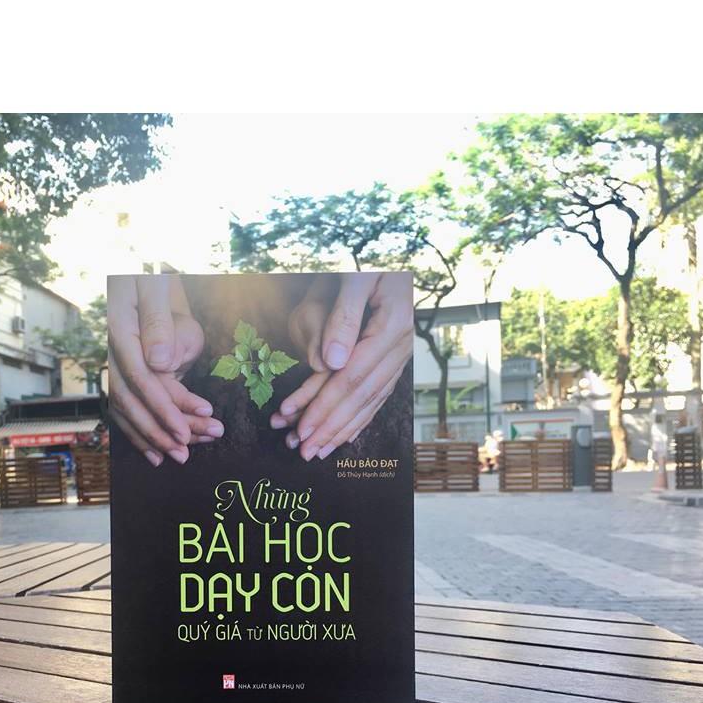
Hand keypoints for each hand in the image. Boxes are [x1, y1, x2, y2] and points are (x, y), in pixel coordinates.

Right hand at [108, 275, 221, 465]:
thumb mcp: (153, 286)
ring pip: (127, 408)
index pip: (141, 377)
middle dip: (159, 430)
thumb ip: (157, 322)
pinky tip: (155, 453)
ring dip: (152, 437)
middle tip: (187, 451)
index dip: (163, 407)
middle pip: (132, 400)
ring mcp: (114, 362)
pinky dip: (140, 431)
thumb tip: (159, 363)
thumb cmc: (149, 275)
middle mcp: (112, 351)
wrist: (134, 269)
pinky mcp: (123, 371)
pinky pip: (126, 406)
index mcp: (120, 331)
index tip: (184, 429)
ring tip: (178, 456)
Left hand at [271, 272, 411, 459]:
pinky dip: (360, 417)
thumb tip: (332, 363)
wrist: (385, 250)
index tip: (302, 428)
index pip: (352, 377)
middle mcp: (400, 344)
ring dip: (341, 430)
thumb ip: (343, 317)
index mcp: (392, 325)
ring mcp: (399, 352)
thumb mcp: (353, 277)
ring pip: (369, 400)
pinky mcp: (392, 355)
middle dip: (330, 427)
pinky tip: (347, 437)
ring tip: (317, 452)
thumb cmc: (363, 257)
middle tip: (303, 452)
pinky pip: (377, 393)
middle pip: (361, 395)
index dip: (325, 406)